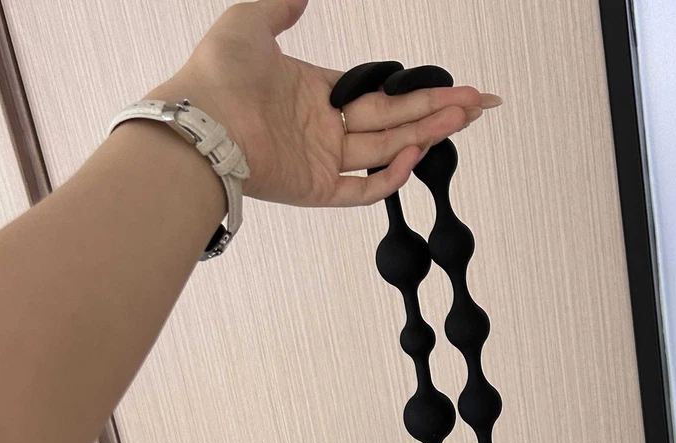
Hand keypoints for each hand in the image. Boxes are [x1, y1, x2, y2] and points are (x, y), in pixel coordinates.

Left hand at [146, 0, 501, 206]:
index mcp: (315, 93)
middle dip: (437, 110)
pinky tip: (417, 152)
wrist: (198, 123)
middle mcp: (324, 129)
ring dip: (426, 134)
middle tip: (477, 102)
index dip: (416, 90)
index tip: (451, 84)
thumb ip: (280, 5)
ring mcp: (323, 162)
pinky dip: (391, 176)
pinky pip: (363, 190)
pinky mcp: (318, 190)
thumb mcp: (249, 22)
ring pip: (387, 150)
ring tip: (463, 118)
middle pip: (393, 121)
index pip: (378, 94)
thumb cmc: (215, 75)